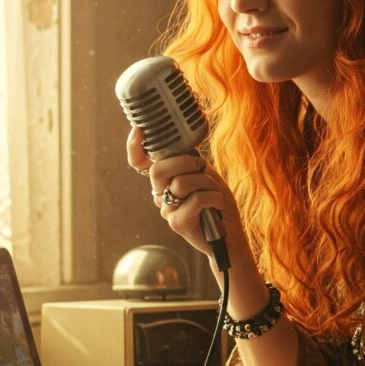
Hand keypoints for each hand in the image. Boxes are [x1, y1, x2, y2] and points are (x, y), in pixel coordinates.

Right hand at [126, 126, 241, 260]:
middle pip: (158, 169)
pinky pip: (196, 199)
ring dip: (207, 183)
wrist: (230, 234)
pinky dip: (214, 198)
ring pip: (181, 183)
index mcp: (165, 180)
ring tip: (216, 192)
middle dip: (184, 162)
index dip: (134, 147)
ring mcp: (166, 209)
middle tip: (201, 167)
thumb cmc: (218, 202)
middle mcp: (160, 194)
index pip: (140, 163)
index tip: (138, 131)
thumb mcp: (205, 174)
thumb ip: (191, 161)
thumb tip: (184, 147)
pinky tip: (219, 205)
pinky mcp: (177, 223)